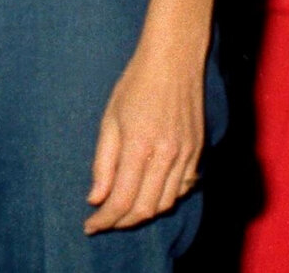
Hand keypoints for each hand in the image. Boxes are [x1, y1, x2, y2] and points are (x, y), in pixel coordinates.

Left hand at [86, 42, 204, 233]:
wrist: (174, 61)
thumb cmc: (136, 84)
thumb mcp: (110, 119)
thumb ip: (103, 162)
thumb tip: (96, 197)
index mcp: (140, 146)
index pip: (122, 198)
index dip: (105, 218)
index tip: (90, 226)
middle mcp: (167, 156)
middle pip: (146, 208)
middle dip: (122, 221)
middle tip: (104, 221)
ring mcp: (186, 156)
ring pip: (166, 203)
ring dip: (143, 213)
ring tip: (123, 211)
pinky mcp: (198, 153)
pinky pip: (182, 189)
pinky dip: (165, 198)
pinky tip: (149, 193)